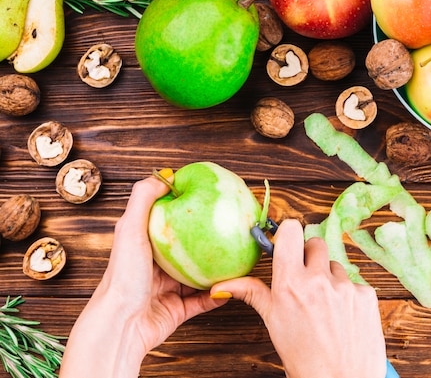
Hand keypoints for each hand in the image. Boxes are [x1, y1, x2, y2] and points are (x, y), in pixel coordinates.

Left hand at [60, 175, 227, 377]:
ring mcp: (167, 288)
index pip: (168, 220)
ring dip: (218, 268)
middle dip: (209, 239)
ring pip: (200, 274)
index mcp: (144, 244)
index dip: (187, 208)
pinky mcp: (178, 309)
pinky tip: (234, 284)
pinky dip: (219, 293)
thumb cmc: (122, 277)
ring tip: (238, 256)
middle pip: (188, 247)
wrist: (121, 325)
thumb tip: (166, 174)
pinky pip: (205, 300)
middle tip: (230, 228)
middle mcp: (155, 265)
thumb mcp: (130, 229)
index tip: (209, 198)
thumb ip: (144, 198)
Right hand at [211, 219, 387, 377]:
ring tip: (324, 307)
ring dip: (329, 278)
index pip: (292, 230)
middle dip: (309, 256)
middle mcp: (318, 279)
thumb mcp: (272, 322)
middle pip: (315, 243)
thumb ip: (252, 293)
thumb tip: (222, 286)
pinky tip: (342, 316)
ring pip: (335, 265)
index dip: (289, 234)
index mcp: (290, 283)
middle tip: (305, 279)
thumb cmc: (303, 357)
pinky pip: (354, 283)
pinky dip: (348, 295)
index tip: (288, 244)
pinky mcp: (366, 294)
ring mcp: (345, 286)